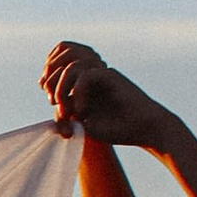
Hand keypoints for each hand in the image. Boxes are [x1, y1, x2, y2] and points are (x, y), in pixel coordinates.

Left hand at [40, 45, 171, 153]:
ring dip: (62, 88)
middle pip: (61, 65)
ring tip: (68, 109)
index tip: (52, 106)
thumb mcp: (86, 126)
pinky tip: (83, 110)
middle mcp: (91, 77)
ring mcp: (102, 75)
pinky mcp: (111, 76)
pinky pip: (87, 74)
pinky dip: (79, 91)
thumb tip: (53, 111)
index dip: (48, 84)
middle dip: (52, 85)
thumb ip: (69, 116)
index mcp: (84, 86)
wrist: (147, 130)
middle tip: (56, 106)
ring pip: (72, 67)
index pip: (57, 72)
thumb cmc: (119, 131)